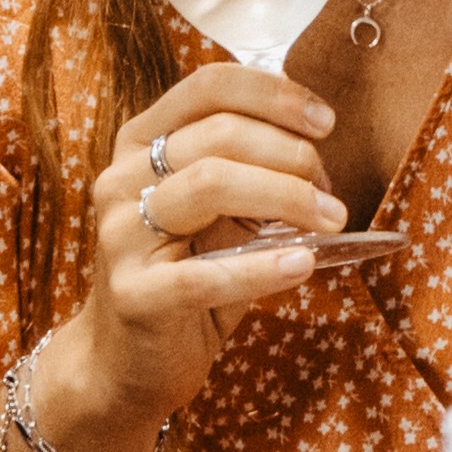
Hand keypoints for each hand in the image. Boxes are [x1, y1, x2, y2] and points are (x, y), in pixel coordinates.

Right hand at [39, 62, 350, 451]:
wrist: (124, 364)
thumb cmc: (184, 275)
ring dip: (286, 197)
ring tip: (331, 220)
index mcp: (140, 143)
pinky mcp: (133, 294)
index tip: (325, 122)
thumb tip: (315, 144)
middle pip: (220, 134)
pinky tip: (301, 265)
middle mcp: (121, 179)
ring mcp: (120, 235)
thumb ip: (249, 170)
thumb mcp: (215, 213)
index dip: (274, 95)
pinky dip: (264, 266)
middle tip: (331, 194)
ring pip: (211, 183)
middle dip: (292, 155)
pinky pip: (207, 272)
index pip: (209, 87)